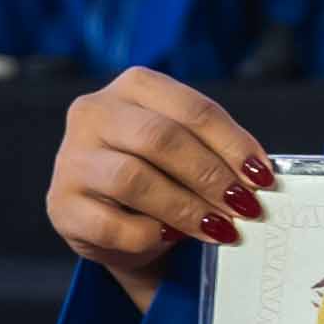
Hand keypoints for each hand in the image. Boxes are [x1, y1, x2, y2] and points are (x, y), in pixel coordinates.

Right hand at [45, 69, 276, 314]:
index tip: (262, 177)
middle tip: (243, 206)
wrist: (116, 222)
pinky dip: (149, 235)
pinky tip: (172, 238)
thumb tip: (257, 178)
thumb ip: (217, 153)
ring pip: (132, 179)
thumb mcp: (189, 150)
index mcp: (135, 86)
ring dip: (185, 208)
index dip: (233, 144)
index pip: (192, 108)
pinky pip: (111, 224)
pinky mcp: (61, 205)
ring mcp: (72, 159)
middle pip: (160, 139)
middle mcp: (95, 113)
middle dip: (210, 176)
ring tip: (219, 228)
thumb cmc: (163, 176)